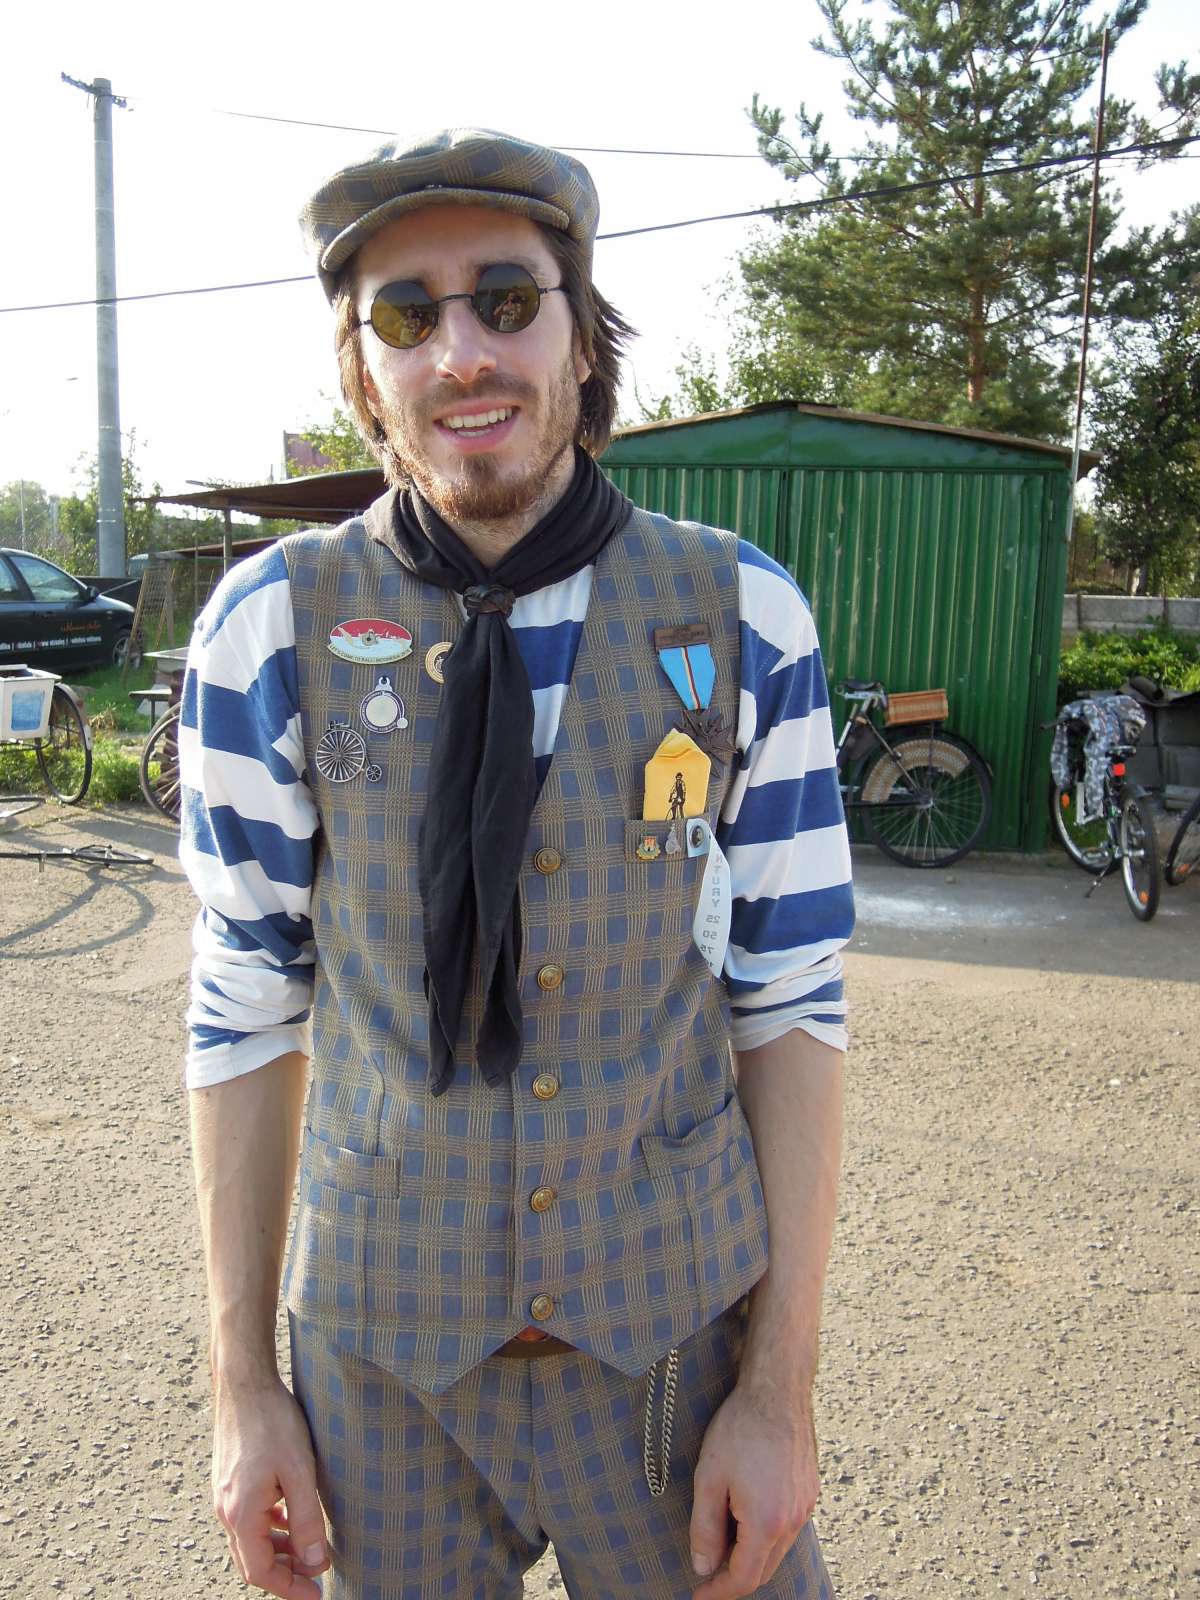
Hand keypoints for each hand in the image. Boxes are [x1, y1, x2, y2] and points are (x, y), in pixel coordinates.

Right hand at [211, 1372, 330, 1597]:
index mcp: (241, 1515)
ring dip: (278, 1551)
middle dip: (284, 1574)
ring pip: (250, 1540)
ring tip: (308, 1552)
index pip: (260, 1572)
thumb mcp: (300, 1472)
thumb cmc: (272, 1422)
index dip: (288, 1588)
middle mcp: (226, 1510)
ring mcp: (225, 1495)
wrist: (244, 1383)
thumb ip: (307, 1521)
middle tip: (315, 1578)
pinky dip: (269, 1528)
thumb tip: (314, 1564)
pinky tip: (289, 1519)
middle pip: (252, 1561)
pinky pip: (248, 1518)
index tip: (316, 1594)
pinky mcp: (230, 1480)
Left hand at [688, 1377, 819, 1598]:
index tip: (698, 1594)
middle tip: (706, 1567)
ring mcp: (806, 1506)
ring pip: (777, 1550)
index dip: (718, 1592)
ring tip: (723, 1534)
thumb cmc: (739, 1428)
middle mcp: (793, 1521)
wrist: (777, 1390)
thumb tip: (703, 1567)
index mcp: (767, 1523)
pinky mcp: (810, 1491)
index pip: (743, 1579)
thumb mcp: (709, 1478)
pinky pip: (788, 1527)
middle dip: (734, 1575)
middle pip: (763, 1570)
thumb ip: (704, 1528)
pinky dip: (766, 1533)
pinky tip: (746, 1511)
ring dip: (751, 1553)